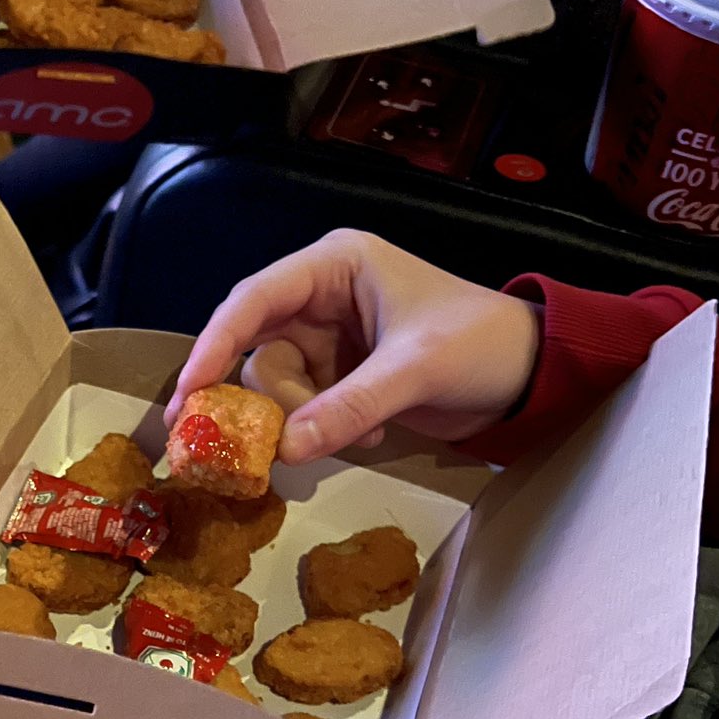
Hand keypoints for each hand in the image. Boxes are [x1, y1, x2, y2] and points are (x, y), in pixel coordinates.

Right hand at [167, 229, 541, 461]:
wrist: (531, 375)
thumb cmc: (481, 345)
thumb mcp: (416, 370)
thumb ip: (349, 407)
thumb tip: (285, 450)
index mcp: (334, 267)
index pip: (252, 301)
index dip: (213, 346)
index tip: (187, 396)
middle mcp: (321, 299)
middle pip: (257, 352)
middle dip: (273, 401)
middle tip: (280, 445)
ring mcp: (328, 341)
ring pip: (275, 387)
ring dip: (306, 420)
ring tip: (364, 432)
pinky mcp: (340, 377)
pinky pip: (302, 409)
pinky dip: (324, 429)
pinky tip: (373, 433)